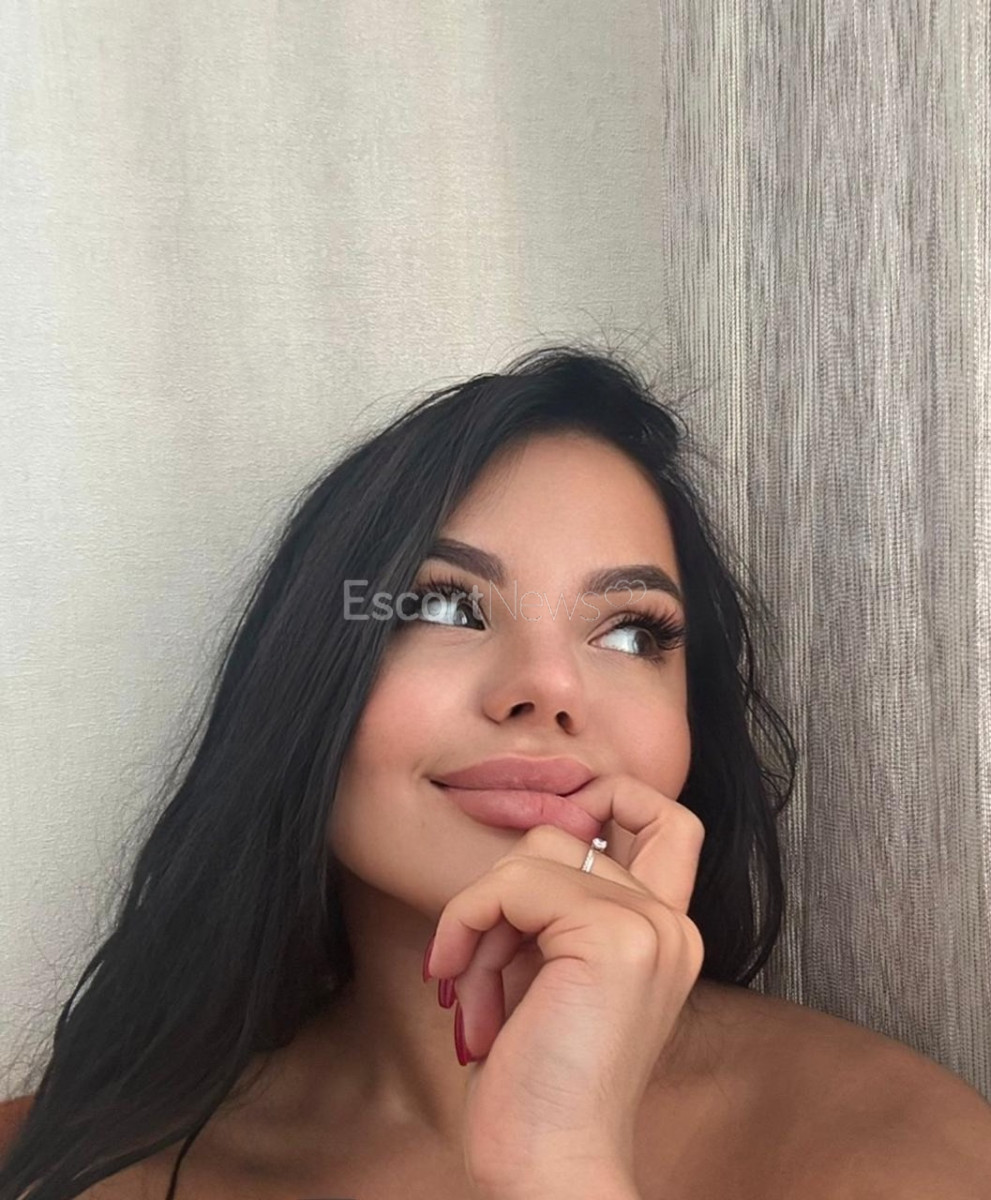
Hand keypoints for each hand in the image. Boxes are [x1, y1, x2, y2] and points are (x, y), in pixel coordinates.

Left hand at [422, 774, 705, 1198]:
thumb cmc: (538, 1085)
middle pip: (569, 830)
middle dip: (504, 887)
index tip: (532, 861)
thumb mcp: (550, 975)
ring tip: (474, 996)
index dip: (605, 801)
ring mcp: (649, 927)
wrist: (550, 1171)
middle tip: (480, 959)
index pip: (665, 816)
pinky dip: (466, 925)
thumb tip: (522, 837)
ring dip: (481, 920)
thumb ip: (555, 908)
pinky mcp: (615, 938)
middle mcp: (672, 923)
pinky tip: (462, 993)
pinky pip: (510, 884)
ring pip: (533, 853)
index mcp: (666, 933)